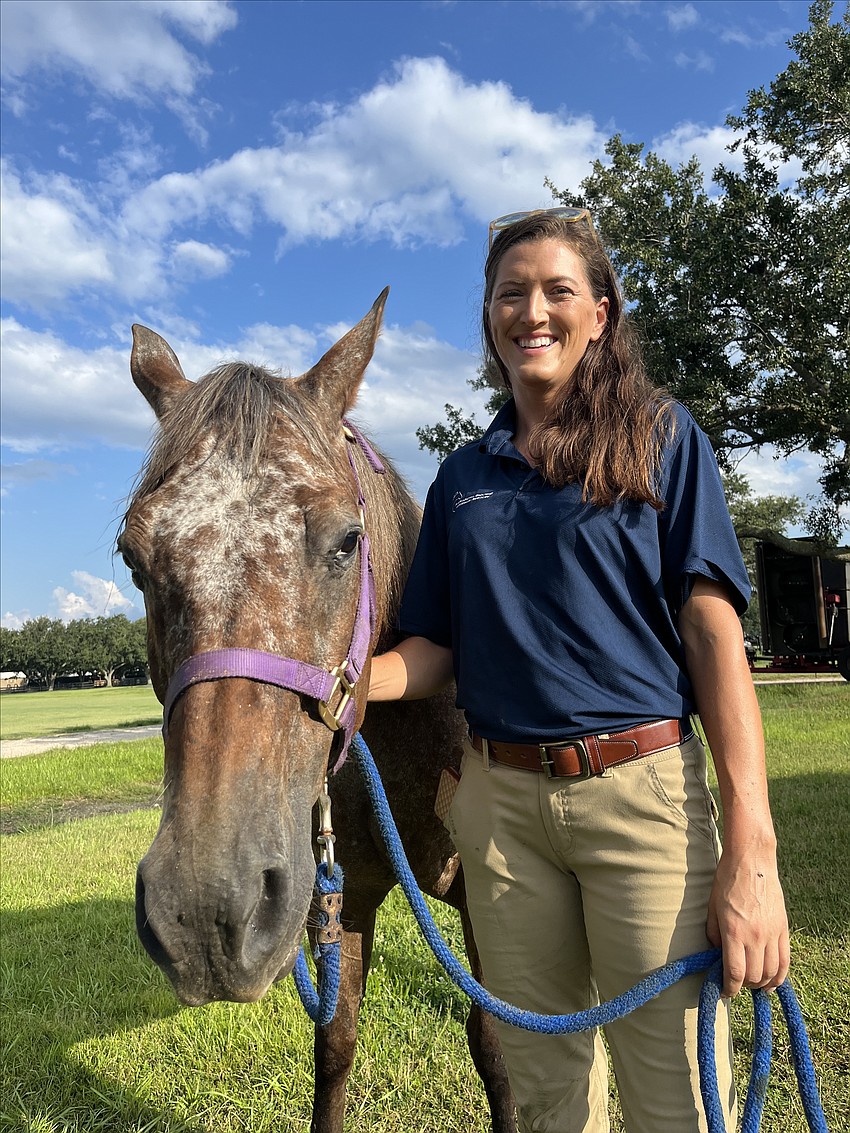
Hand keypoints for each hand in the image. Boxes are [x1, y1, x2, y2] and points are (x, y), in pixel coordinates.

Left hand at [706, 850, 789, 997]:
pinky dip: (779, 976)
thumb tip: (717, 955)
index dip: (729, 988)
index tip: (724, 992)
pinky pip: (785, 960)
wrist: (752, 861)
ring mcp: (772, 933)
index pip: (735, 973)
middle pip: (754, 977)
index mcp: (733, 932)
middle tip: (736, 984)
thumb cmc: (727, 881)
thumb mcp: (712, 907)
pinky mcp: (783, 928)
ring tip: (753, 984)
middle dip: (743, 986)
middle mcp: (755, 936)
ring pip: (771, 972)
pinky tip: (772, 981)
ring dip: (761, 983)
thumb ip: (714, 934)